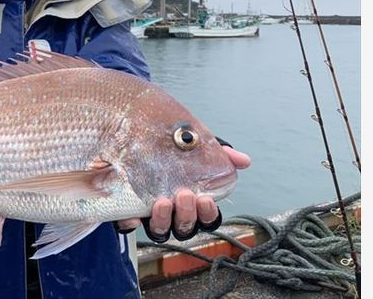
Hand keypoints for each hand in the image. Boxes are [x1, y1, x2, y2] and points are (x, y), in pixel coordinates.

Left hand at [115, 146, 250, 238]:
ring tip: (162, 202)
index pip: (207, 219)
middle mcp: (174, 214)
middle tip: (185, 196)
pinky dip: (130, 223)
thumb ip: (222, 154)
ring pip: (161, 232)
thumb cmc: (173, 152)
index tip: (206, 199)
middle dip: (187, 216)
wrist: (138, 140)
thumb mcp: (197, 150)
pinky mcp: (129, 213)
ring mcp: (152, 216)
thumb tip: (244, 160)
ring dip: (163, 221)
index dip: (208, 214)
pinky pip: (128, 225)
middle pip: (185, 228)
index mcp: (194, 204)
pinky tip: (133, 217)